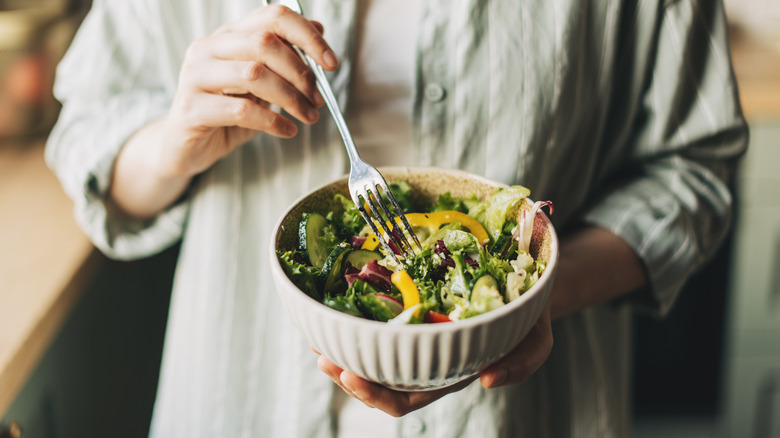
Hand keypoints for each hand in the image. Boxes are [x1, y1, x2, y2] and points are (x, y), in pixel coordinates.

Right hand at [158, 4, 336, 177]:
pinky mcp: (192, 109)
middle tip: (317, 98)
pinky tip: (286, 130)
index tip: (330, 62)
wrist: (184, 148)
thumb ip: (284, 58)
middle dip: (301, 72)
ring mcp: (195, 76)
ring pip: (254, 74)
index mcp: (227, 36)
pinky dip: (272, 121)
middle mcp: (208, 48)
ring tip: (307, 116)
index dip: (307, 36)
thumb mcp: (261, 84)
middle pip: (264, 42)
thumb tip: (318, 31)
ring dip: (290, 98)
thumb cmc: (226, 113)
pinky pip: (241, 111)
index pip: (272, 17)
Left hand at [316, 303, 552, 416]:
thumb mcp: (537, 342)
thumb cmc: (530, 317)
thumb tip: (489, 381)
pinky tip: (335, 310)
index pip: (407, 396)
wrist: (527, 284)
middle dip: (348, 374)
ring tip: (318, 339)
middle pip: (379, 379)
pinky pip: (378, 319)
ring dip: (343, 348)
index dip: (376, 394)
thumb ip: (522, 364)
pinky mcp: (412, 308)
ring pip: (373, 352)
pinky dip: (355, 319)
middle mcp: (426, 357)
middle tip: (323, 359)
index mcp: (450, 372)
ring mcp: (417, 334)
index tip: (350, 374)